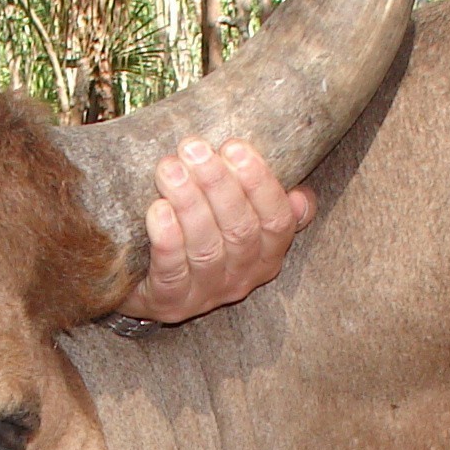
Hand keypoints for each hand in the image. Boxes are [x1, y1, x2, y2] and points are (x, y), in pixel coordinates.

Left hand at [116, 138, 315, 324]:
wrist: (148, 281)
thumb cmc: (196, 236)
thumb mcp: (236, 219)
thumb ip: (266, 203)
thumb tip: (300, 197)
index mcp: (267, 254)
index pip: (277, 220)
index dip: (259, 182)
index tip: (234, 146)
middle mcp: (242, 277)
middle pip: (240, 230)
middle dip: (217, 184)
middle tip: (193, 149)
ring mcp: (207, 293)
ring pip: (206, 248)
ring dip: (189, 204)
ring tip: (170, 169)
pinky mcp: (171, 303)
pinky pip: (172, 272)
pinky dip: (168, 239)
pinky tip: (158, 210)